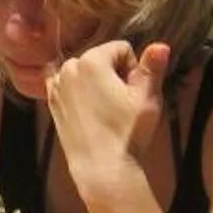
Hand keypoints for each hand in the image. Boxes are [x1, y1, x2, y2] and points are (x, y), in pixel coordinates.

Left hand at [43, 41, 170, 196]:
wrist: (101, 167)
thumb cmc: (127, 131)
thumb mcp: (147, 98)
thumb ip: (152, 67)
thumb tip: (161, 44)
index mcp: (92, 60)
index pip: (122, 49)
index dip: (133, 69)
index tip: (132, 93)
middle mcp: (69, 67)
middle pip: (102, 59)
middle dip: (114, 75)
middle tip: (120, 104)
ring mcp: (56, 85)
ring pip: (86, 72)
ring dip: (96, 83)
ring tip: (105, 110)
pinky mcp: (51, 102)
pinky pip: (68, 85)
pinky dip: (77, 91)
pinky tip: (88, 110)